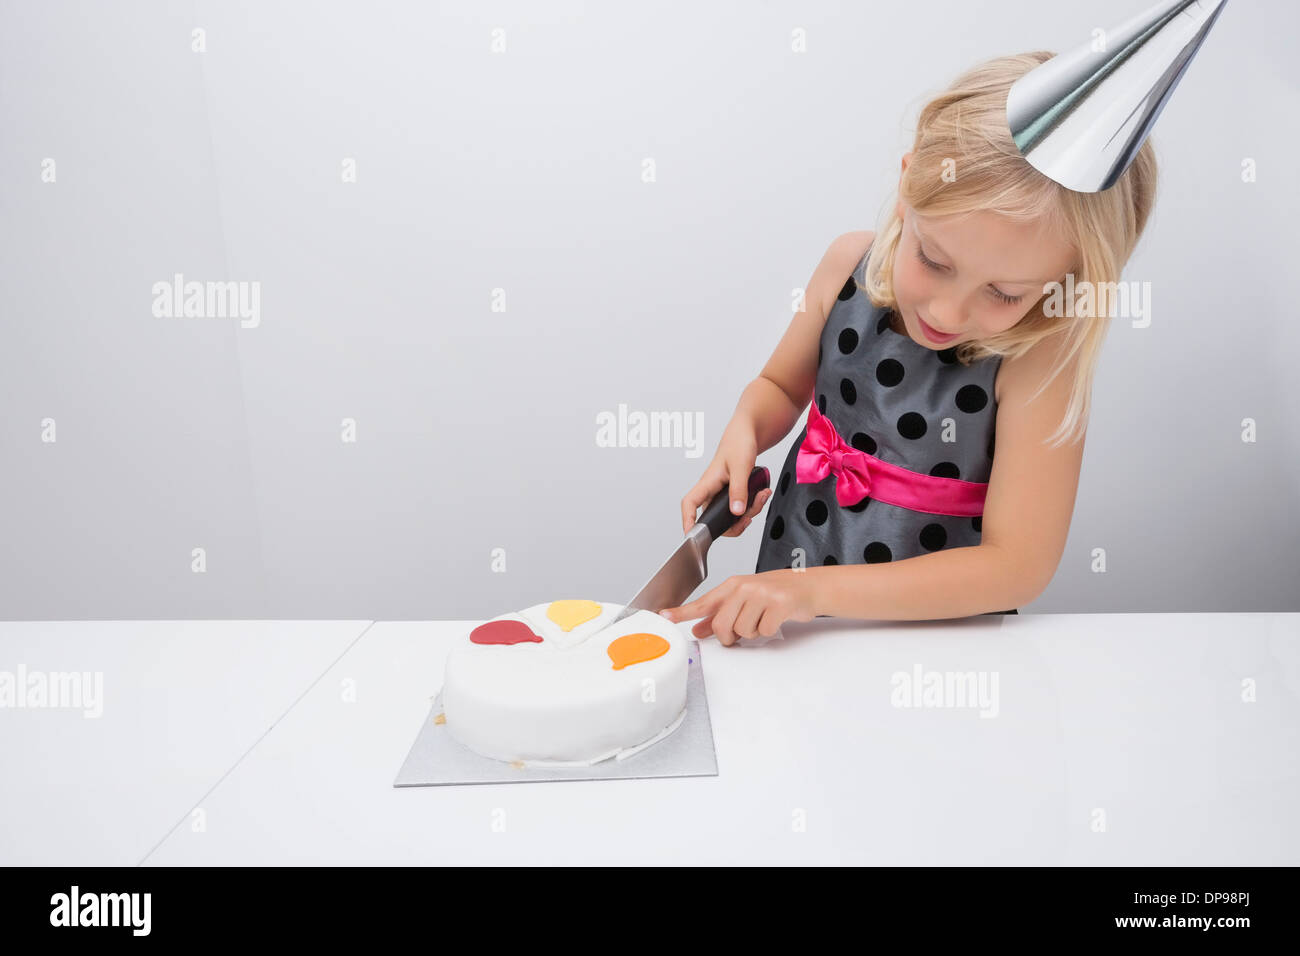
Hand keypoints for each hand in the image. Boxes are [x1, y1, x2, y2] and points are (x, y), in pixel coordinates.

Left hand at [659, 570, 815, 645]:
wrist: (808, 586)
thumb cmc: (774, 593)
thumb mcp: (744, 600)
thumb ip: (720, 614)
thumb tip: (698, 629)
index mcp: (733, 585)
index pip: (703, 602)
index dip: (682, 611)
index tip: (664, 615)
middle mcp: (745, 586)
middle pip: (722, 625)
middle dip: (730, 636)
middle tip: (742, 632)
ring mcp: (762, 594)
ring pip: (743, 630)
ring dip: (753, 633)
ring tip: (763, 618)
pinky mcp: (779, 603)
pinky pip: (763, 631)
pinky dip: (769, 631)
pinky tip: (775, 618)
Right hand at [681, 443, 772, 537]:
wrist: (747, 435)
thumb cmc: (739, 444)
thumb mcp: (741, 466)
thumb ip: (739, 489)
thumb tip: (737, 512)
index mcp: (707, 482)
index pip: (689, 503)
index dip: (687, 520)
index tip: (690, 535)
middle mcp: (712, 491)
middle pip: (715, 519)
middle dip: (735, 523)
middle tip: (749, 515)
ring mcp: (723, 494)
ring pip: (732, 516)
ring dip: (750, 511)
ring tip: (762, 496)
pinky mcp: (733, 494)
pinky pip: (742, 509)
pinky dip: (754, 505)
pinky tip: (762, 494)